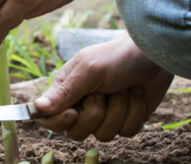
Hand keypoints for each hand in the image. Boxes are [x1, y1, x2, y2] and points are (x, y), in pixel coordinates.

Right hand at [35, 32, 173, 140]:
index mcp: (65, 91)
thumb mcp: (88, 71)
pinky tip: (136, 94)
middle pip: (76, 132)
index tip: (73, 113)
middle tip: (104, 93)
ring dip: (118, 110)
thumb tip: (38, 107)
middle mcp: (81, 105)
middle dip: (95, 114)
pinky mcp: (124, 121)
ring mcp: (104, 115)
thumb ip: (65, 92)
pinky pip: (126, 132)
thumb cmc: (116, 56)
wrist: (152, 55)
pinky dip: (134, 112)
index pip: (48, 118)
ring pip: (103, 134)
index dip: (58, 121)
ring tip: (123, 89)